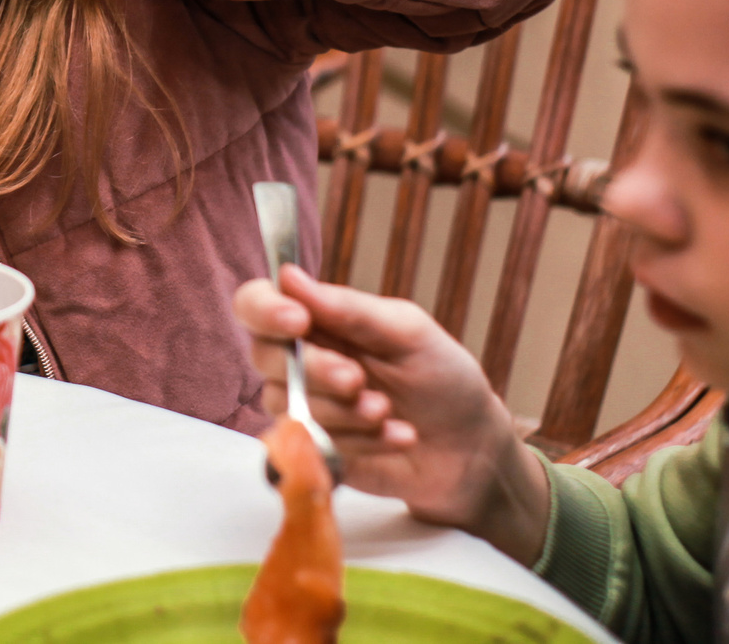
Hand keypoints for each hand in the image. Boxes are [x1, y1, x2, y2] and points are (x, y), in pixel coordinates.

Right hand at [234, 266, 551, 565]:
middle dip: (315, 370)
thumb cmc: (443, 379)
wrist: (471, 449)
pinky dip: (360, 442)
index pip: (256, 304)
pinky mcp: (315, 451)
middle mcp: (301, 361)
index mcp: (318, 320)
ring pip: (286, 405)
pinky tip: (397, 436)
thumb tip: (289, 276)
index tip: (298, 321)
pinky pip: (311, 447)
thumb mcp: (408, 333)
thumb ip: (350, 309)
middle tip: (358, 379)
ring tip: (389, 412)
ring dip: (343, 411)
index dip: (265, 310)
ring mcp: (305, 408)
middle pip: (265, 357)